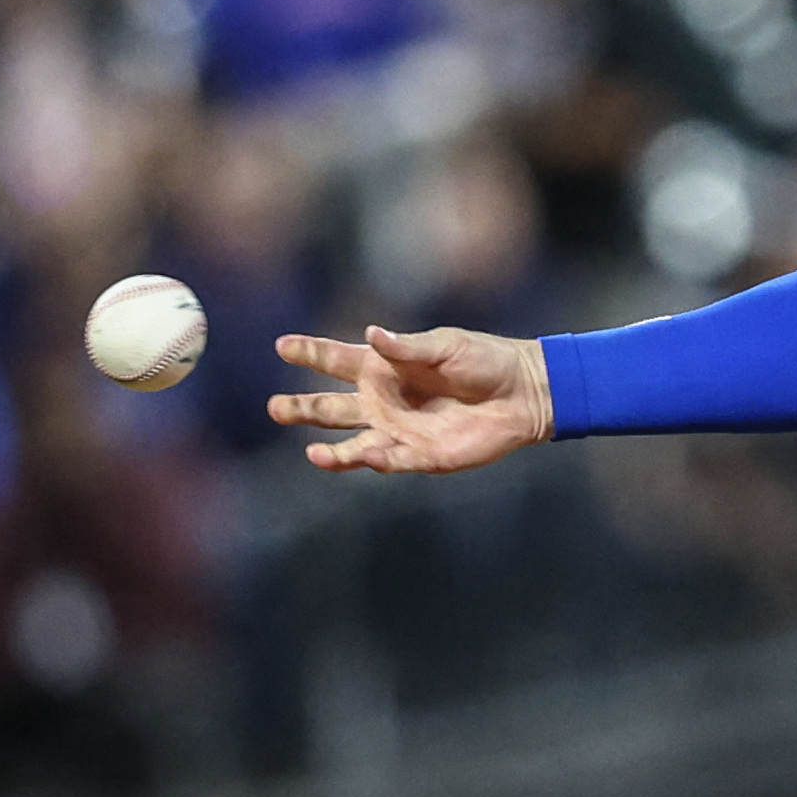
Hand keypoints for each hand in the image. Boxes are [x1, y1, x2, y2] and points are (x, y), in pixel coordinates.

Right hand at [268, 325, 554, 472]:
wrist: (523, 393)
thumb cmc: (484, 360)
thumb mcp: (445, 346)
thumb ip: (407, 347)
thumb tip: (371, 334)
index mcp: (382, 368)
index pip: (335, 360)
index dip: (309, 352)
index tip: (282, 345)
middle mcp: (382, 402)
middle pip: (330, 409)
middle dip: (301, 409)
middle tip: (274, 408)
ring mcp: (399, 432)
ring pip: (352, 445)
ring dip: (331, 452)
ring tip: (311, 454)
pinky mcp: (422, 456)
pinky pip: (392, 462)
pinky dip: (377, 460)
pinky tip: (363, 456)